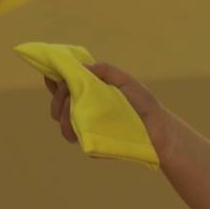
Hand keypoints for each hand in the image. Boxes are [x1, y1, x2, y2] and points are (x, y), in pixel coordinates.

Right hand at [45, 61, 175, 158]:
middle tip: (65, 97)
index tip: (51, 77)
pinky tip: (76, 130)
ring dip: (61, 117)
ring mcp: (87, 126)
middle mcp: (86, 108)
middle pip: (60, 103)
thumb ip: (106, 71)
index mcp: (91, 92)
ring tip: (69, 116)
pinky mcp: (92, 142)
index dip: (55, 81)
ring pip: (63, 122)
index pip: (66, 85)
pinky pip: (77, 137)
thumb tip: (83, 66)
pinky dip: (73, 132)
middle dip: (57, 99)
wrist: (158, 130)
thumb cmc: (144, 103)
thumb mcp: (125, 81)